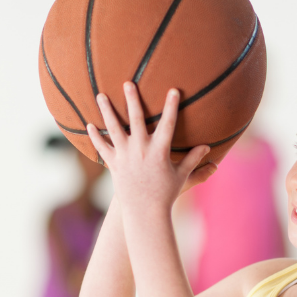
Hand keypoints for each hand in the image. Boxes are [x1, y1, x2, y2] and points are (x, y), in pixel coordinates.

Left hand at [86, 82, 213, 212]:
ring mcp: (125, 157)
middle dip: (132, 99)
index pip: (168, 124)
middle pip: (136, 119)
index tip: (173, 90)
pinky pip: (102, 147)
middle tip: (128, 82)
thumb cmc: (165, 195)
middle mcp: (140, 151)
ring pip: (113, 129)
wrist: (144, 213)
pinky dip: (94, 136)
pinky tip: (88, 124)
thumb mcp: (182, 176)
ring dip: (106, 111)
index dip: (172, 107)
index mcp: (159, 152)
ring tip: (100, 94)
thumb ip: (193, 160)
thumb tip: (208, 148)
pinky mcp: (113, 165)